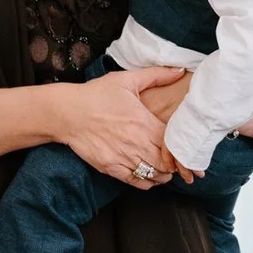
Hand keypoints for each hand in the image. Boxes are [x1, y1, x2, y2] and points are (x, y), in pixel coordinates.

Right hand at [62, 66, 182, 188]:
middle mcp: (136, 142)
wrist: (67, 112)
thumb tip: (180, 69)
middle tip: (179, 161)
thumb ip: (156, 75)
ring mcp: (123, 156)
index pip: (173, 142)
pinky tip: (151, 176)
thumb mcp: (126, 79)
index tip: (185, 147)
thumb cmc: (96, 94)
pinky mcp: (111, 167)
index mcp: (143, 121)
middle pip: (167, 162)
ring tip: (167, 169)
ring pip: (154, 174)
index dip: (181, 147)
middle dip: (176, 164)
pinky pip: (136, 181)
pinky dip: (147, 182)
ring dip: (164, 174)